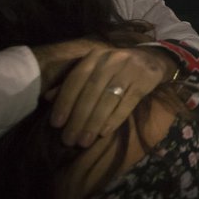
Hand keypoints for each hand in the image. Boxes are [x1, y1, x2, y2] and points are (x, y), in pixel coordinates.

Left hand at [46, 45, 175, 146]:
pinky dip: (115, 118)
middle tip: (69, 139)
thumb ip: (73, 83)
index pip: (76, 79)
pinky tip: (104, 132)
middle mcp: (111, 60)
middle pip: (92, 91)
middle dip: (79, 117)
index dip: (65, 101)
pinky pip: (128, 102)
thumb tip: (47, 98)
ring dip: (95, 122)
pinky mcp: (145, 80)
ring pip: (108, 98)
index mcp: (95, 57)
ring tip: (84, 141)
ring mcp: (130, 69)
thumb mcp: (94, 70)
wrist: (151, 59)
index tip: (56, 123)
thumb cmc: (116, 68)